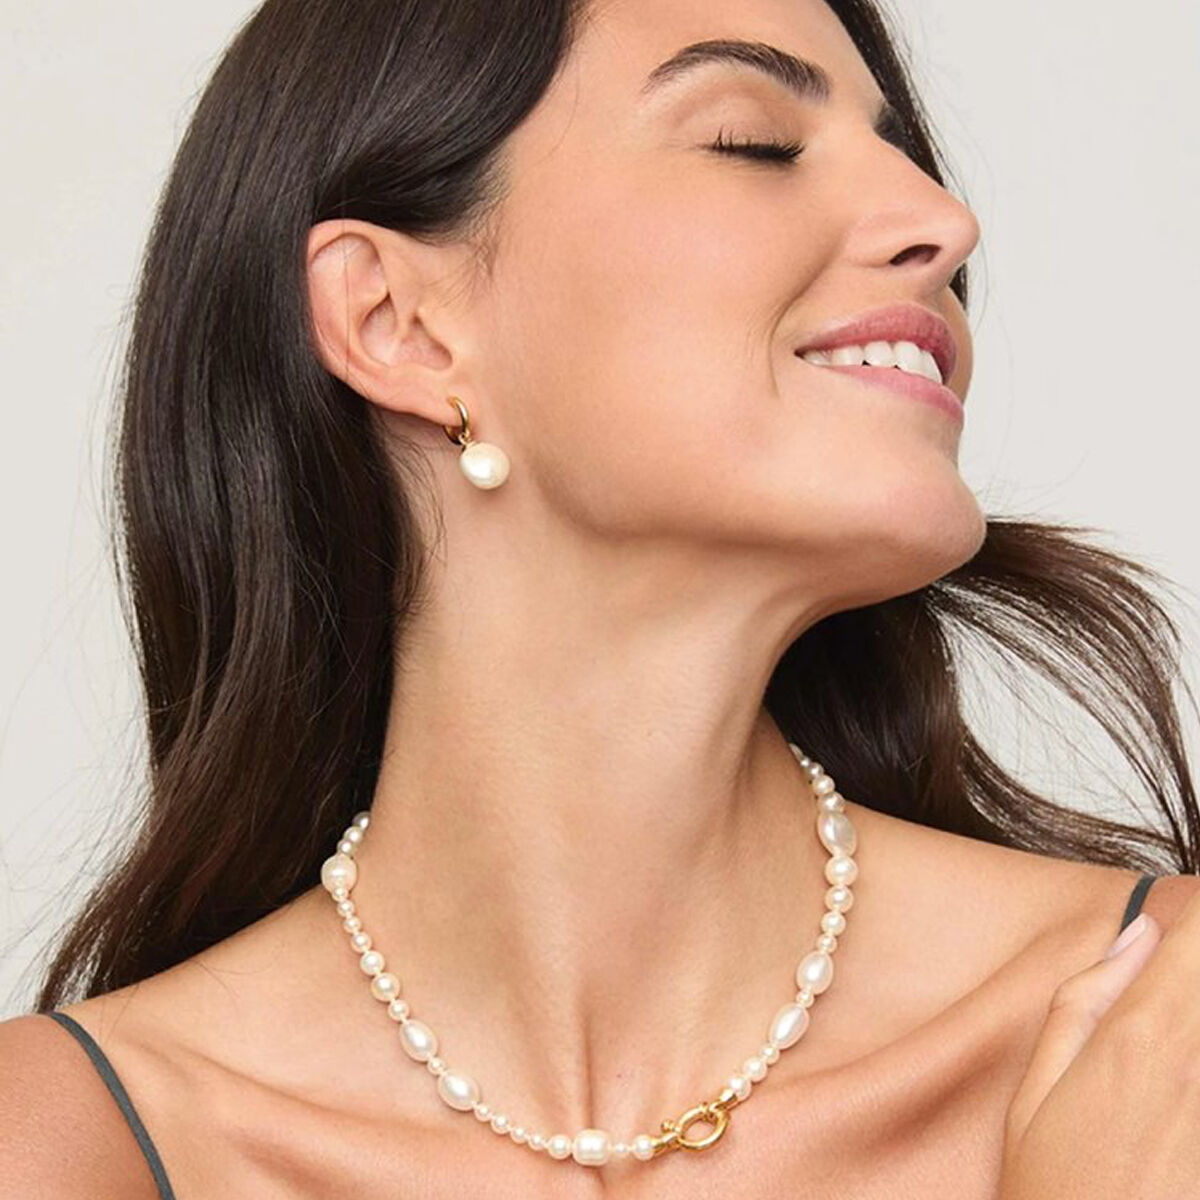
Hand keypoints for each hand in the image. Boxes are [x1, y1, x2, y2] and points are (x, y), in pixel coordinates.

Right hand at [999, 887, 1199, 1197]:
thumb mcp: (1035, 1099)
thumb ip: (1082, 1007)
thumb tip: (1134, 939)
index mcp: (1137, 1041)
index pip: (1196, 938)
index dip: (1199, 914)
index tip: (1194, 913)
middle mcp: (1195, 1066)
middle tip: (1178, 979)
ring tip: (1175, 1026)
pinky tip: (1183, 1080)